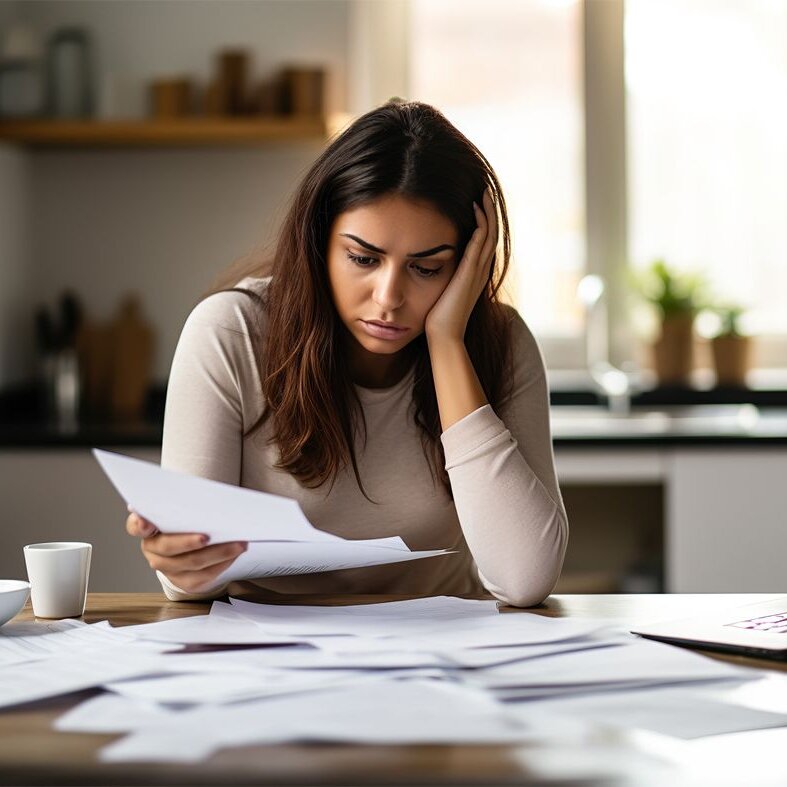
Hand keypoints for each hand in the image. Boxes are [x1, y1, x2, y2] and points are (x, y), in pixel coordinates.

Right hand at [126, 509, 246, 594]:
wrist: (192, 547)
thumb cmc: (187, 522)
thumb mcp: (183, 510)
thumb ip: (186, 504)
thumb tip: (207, 498)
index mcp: (148, 528)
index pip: (136, 526)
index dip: (140, 525)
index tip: (146, 522)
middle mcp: (153, 550)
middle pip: (168, 547)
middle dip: (189, 542)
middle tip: (208, 536)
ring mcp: (167, 569)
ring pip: (192, 563)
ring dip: (218, 553)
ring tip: (239, 543)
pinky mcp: (185, 582)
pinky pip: (204, 576)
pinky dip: (223, 563)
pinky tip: (235, 554)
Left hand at [424, 186, 498, 342]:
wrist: (443, 336)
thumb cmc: (438, 317)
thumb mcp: (441, 290)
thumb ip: (440, 275)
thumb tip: (426, 265)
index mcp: (475, 272)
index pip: (484, 240)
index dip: (484, 220)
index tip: (476, 201)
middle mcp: (481, 270)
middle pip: (491, 233)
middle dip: (489, 211)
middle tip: (484, 189)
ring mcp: (477, 272)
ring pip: (489, 235)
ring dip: (487, 213)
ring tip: (482, 193)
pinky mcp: (470, 275)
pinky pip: (479, 245)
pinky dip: (479, 227)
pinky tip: (475, 211)